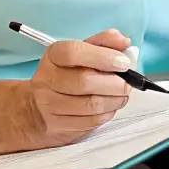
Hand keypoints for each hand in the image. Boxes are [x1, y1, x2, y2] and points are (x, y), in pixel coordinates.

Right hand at [26, 28, 131, 146]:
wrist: (40, 109)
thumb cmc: (68, 74)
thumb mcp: (83, 51)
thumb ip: (105, 42)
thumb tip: (124, 42)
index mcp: (54, 55)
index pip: (73, 52)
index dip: (103, 56)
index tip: (124, 62)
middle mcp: (48, 79)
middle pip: (85, 81)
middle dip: (115, 82)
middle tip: (128, 81)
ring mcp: (51, 105)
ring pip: (91, 104)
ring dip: (115, 99)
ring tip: (122, 93)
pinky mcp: (60, 126)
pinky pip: (92, 121)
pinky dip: (109, 112)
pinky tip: (111, 105)